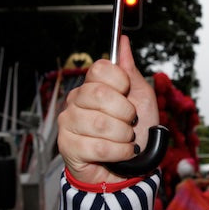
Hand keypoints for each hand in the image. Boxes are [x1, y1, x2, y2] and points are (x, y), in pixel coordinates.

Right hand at [57, 36, 158, 184]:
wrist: (131, 167)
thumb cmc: (137, 131)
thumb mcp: (141, 97)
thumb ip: (130, 70)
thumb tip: (123, 41)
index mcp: (93, 85)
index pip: (100, 69)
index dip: (120, 82)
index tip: (128, 95)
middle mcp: (76, 100)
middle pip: (99, 94)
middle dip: (125, 113)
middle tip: (130, 123)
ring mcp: (69, 122)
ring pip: (100, 123)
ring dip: (124, 136)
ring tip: (126, 140)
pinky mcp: (67, 146)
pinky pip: (98, 146)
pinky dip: (119, 152)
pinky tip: (122, 153)